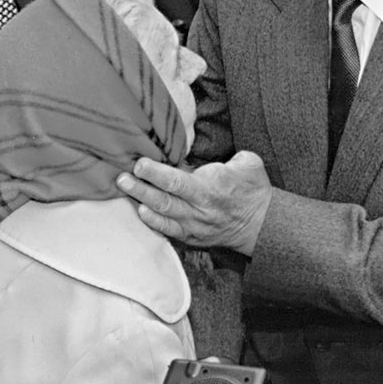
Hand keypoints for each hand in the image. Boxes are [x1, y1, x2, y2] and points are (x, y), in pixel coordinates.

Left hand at [115, 150, 272, 256]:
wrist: (261, 224)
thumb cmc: (253, 188)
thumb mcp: (249, 163)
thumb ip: (232, 155)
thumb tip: (214, 147)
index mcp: (212, 187)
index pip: (178, 180)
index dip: (156, 172)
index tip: (140, 163)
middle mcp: (200, 208)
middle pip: (165, 199)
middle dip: (141, 188)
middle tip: (121, 177)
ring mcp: (195, 225)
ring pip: (164, 215)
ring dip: (142, 202)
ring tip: (125, 190)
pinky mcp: (192, 236)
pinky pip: (169, 231)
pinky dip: (154, 223)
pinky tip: (140, 212)